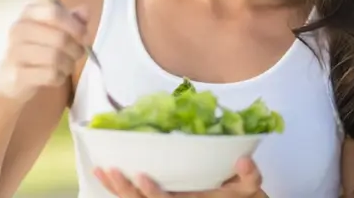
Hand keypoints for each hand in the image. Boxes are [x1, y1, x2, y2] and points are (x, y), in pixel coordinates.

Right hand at [0, 2, 87, 104]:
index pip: (54, 13)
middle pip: (60, 38)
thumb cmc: (41, 47)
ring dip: (69, 63)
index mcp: (29, 14)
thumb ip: (73, 19)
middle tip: (78, 53)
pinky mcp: (17, 75)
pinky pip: (50, 74)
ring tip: (68, 64)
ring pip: (56, 57)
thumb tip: (85, 11)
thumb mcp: (58, 29)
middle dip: (76, 48)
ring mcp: (14, 53)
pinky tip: (57, 75)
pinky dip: (60, 76)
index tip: (84, 35)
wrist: (13, 76)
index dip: (75, 25)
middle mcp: (18, 30)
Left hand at [93, 156, 265, 196]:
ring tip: (101, 171)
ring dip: (116, 190)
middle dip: (124, 190)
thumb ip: (250, 175)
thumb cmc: (243, 196)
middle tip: (110, 170)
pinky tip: (107, 177)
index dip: (152, 193)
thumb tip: (243, 160)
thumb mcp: (251, 188)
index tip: (141, 175)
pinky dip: (121, 190)